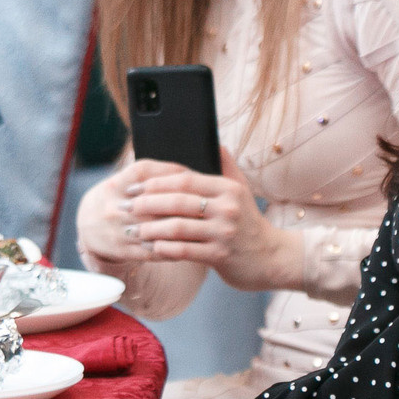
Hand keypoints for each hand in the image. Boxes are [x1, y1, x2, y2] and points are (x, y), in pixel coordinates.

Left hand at [90, 151, 294, 289]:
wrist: (272, 257)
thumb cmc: (249, 223)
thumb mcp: (242, 190)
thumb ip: (226, 166)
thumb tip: (215, 141)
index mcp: (226, 188)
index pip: (183, 179)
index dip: (155, 182)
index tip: (134, 188)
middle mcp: (226, 207)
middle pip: (176, 202)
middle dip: (146, 205)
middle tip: (125, 208)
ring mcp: (223, 232)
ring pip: (177, 227)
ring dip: (150, 229)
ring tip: (133, 231)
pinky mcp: (220, 255)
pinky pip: (184, 251)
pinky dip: (164, 249)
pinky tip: (150, 249)